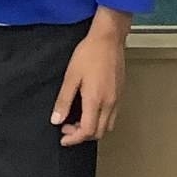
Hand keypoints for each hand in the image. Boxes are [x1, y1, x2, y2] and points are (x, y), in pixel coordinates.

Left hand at [51, 8, 129, 145]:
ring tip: (78, 120)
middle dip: (82, 135)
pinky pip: (112, 116)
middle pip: (99, 132)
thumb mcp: (71, 76)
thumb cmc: (89, 54)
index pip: (87, 131)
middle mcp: (109, 103)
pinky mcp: (120, 93)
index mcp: (96, 100)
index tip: (63, 138)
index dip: (74, 138)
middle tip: (67, 128)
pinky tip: (90, 110)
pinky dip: (101, 120)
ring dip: (93, 129)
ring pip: (108, 126)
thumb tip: (56, 120)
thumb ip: (64, 100)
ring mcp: (117, 99)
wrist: (108, 38)